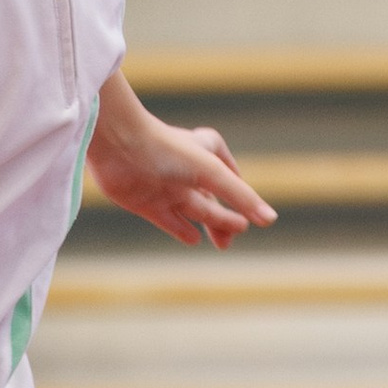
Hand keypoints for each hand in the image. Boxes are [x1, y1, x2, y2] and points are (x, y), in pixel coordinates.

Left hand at [83, 98, 275, 248]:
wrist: (117, 145)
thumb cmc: (167, 150)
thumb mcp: (211, 173)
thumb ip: (241, 197)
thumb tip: (270, 220)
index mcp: (205, 151)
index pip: (231, 176)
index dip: (242, 194)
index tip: (254, 214)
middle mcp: (186, 170)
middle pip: (214, 198)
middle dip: (227, 217)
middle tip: (237, 234)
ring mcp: (166, 187)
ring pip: (195, 210)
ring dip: (212, 223)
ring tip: (226, 242)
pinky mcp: (145, 202)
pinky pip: (169, 220)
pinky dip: (182, 230)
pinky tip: (194, 239)